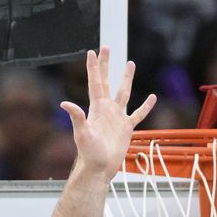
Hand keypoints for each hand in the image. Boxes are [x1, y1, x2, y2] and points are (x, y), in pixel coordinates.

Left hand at [61, 47, 156, 181]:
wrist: (99, 168)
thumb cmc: (88, 153)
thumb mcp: (82, 134)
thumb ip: (76, 117)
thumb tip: (65, 103)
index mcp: (96, 108)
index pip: (95, 82)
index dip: (93, 67)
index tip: (92, 51)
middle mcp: (106, 109)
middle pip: (106, 81)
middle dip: (106, 65)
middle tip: (106, 48)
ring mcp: (117, 117)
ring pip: (123, 93)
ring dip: (126, 78)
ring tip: (130, 63)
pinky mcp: (126, 128)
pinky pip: (138, 114)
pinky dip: (145, 106)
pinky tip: (152, 97)